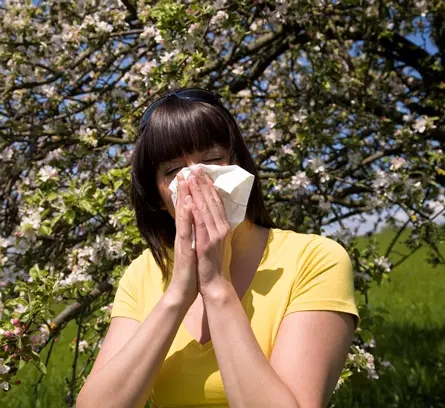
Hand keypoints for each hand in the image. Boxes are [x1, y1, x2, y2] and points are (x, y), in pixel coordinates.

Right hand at [166, 172, 197, 308]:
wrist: (185, 289)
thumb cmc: (191, 269)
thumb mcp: (194, 247)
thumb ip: (194, 234)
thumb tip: (198, 222)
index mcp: (188, 232)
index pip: (189, 208)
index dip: (190, 192)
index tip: (191, 176)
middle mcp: (183, 233)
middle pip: (184, 207)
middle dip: (185, 188)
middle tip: (185, 170)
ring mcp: (183, 240)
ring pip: (183, 215)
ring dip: (184, 197)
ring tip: (185, 180)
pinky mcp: (184, 248)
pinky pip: (186, 230)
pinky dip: (186, 216)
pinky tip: (188, 204)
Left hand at [186, 167, 232, 296]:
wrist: (215, 284)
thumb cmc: (213, 263)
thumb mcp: (215, 242)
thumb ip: (214, 227)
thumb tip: (211, 215)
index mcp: (223, 227)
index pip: (217, 202)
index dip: (209, 187)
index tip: (203, 173)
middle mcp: (221, 229)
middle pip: (211, 202)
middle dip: (203, 184)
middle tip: (195, 167)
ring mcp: (215, 236)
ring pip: (205, 209)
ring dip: (198, 192)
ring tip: (191, 177)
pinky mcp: (206, 244)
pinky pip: (200, 224)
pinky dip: (195, 211)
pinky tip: (190, 199)